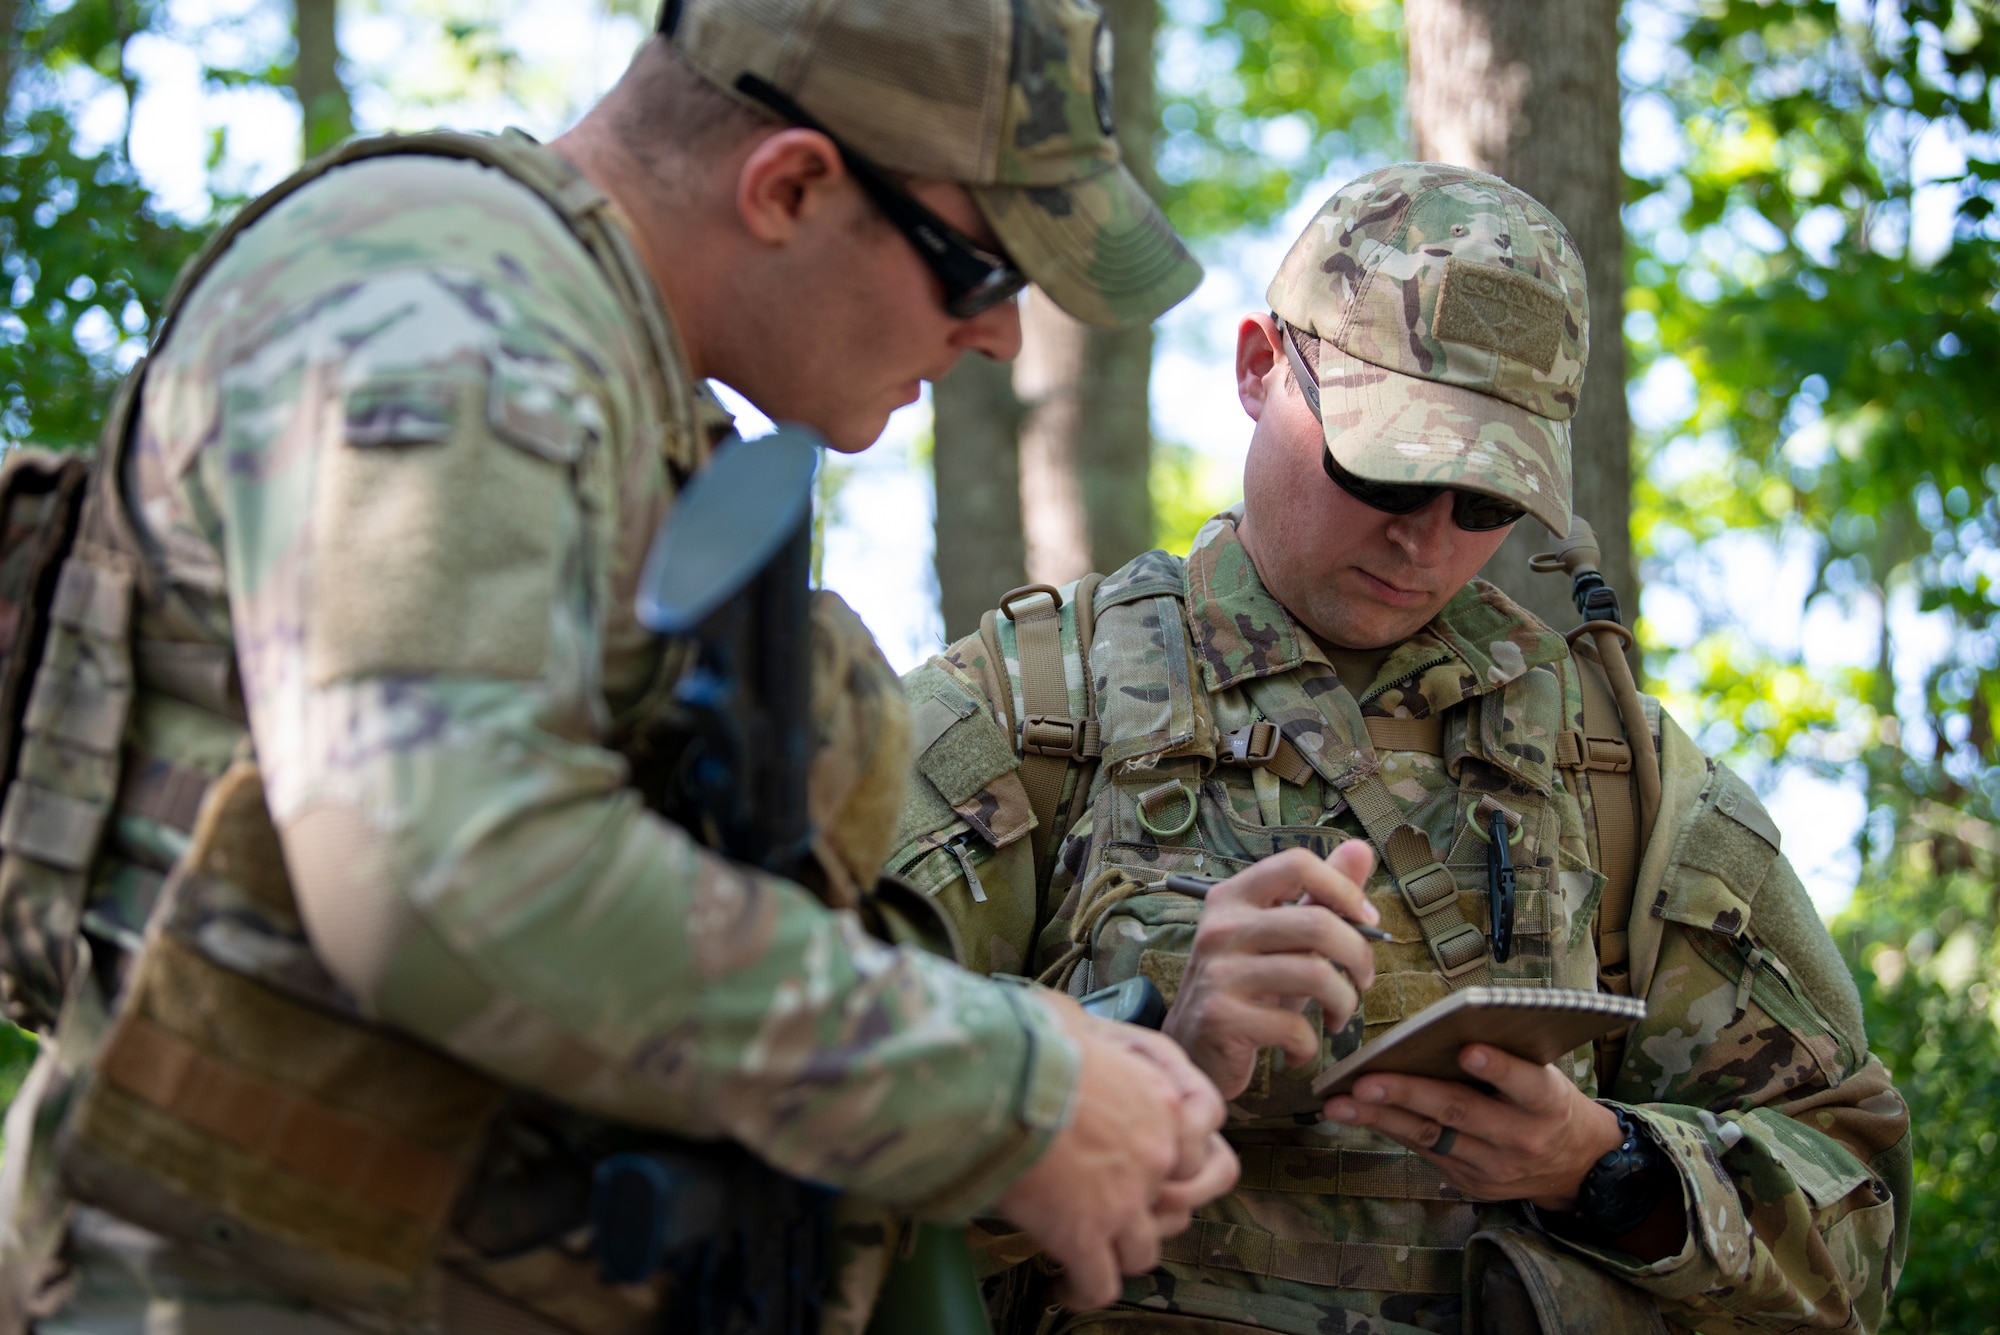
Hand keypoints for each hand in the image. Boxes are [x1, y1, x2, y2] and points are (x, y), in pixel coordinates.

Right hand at [996, 996, 1237, 1308]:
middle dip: (1145, 1214)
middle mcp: (1156, 1154)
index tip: (1146, 1173)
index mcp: (1162, 1102)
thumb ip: (1092, 1041)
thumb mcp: (1075, 1023)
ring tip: (1089, 1257)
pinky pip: (1099, 1284)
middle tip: (1113, 1215)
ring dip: (1117, 1256)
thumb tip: (1064, 1023)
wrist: (997, 1076)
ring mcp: (1126, 1199)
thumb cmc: (1026, 1041)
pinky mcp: (1086, 1235)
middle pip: (1174, 1205)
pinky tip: (1062, 1286)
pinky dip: (1082, 1291)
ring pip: (1142, 1252)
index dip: (1170, 1168)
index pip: (1197, 1152)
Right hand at [1161, 844, 1379, 1099]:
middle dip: (1359, 956)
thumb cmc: (1248, 989)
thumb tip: (1361, 849)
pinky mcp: (1221, 1017)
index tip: (1366, 920)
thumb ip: (1319, 895)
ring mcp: (1217, 972)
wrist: (1194, 1048)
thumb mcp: (1282, 939)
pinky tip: (1298, 1048)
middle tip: (1363, 980)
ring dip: (1344, 1003)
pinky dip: (1309, 1045)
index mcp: (1233, 897)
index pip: (1296, 863)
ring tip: (1337, 1016)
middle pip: (1318, 923)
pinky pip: (1295, 1027)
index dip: (1344, 888)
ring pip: (1316, 975)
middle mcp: (1220, 927)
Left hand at [1322, 1042, 1623, 1208]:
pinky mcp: (1469, 1181)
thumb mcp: (1544, 1076)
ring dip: (1381, 1118)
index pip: (1525, 1083)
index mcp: (1547, 1102)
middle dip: (1408, 1094)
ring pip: (1430, 1136)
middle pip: (1460, 1112)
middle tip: (1365, 1082)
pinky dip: (1389, 1129)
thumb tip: (1442, 1028)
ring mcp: (1493, 1165)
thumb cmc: (1546, 1102)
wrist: (1574, 1164)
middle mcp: (1521, 1137)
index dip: (1499, 1068)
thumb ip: (1507, 1058)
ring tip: (1340, 1104)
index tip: (1469, 1049)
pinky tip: (1355, 1114)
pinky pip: (1423, 1151)